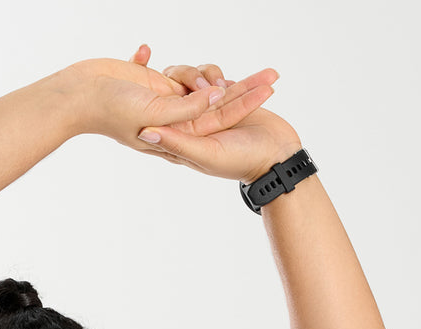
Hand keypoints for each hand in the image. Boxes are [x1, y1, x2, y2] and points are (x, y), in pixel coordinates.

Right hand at [63, 44, 277, 158]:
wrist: (78, 98)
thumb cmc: (111, 109)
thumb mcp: (155, 109)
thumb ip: (187, 106)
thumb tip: (216, 97)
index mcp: (175, 132)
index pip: (218, 116)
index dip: (246, 101)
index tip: (270, 88)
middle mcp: (171, 120)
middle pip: (215, 103)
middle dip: (243, 89)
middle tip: (272, 75)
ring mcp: (161, 102)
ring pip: (196, 88)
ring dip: (210, 76)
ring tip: (226, 69)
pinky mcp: (148, 86)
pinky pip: (169, 76)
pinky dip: (174, 67)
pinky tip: (169, 60)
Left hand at [122, 46, 299, 182]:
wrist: (276, 159)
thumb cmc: (241, 161)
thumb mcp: (206, 154)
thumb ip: (176, 143)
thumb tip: (143, 132)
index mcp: (182, 138)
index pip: (162, 110)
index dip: (156, 93)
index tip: (155, 83)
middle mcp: (194, 123)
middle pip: (181, 87)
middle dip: (191, 76)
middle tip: (207, 81)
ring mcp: (212, 109)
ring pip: (204, 78)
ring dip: (214, 74)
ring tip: (228, 82)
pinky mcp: (232, 99)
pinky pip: (225, 78)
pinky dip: (235, 74)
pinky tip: (246, 75)